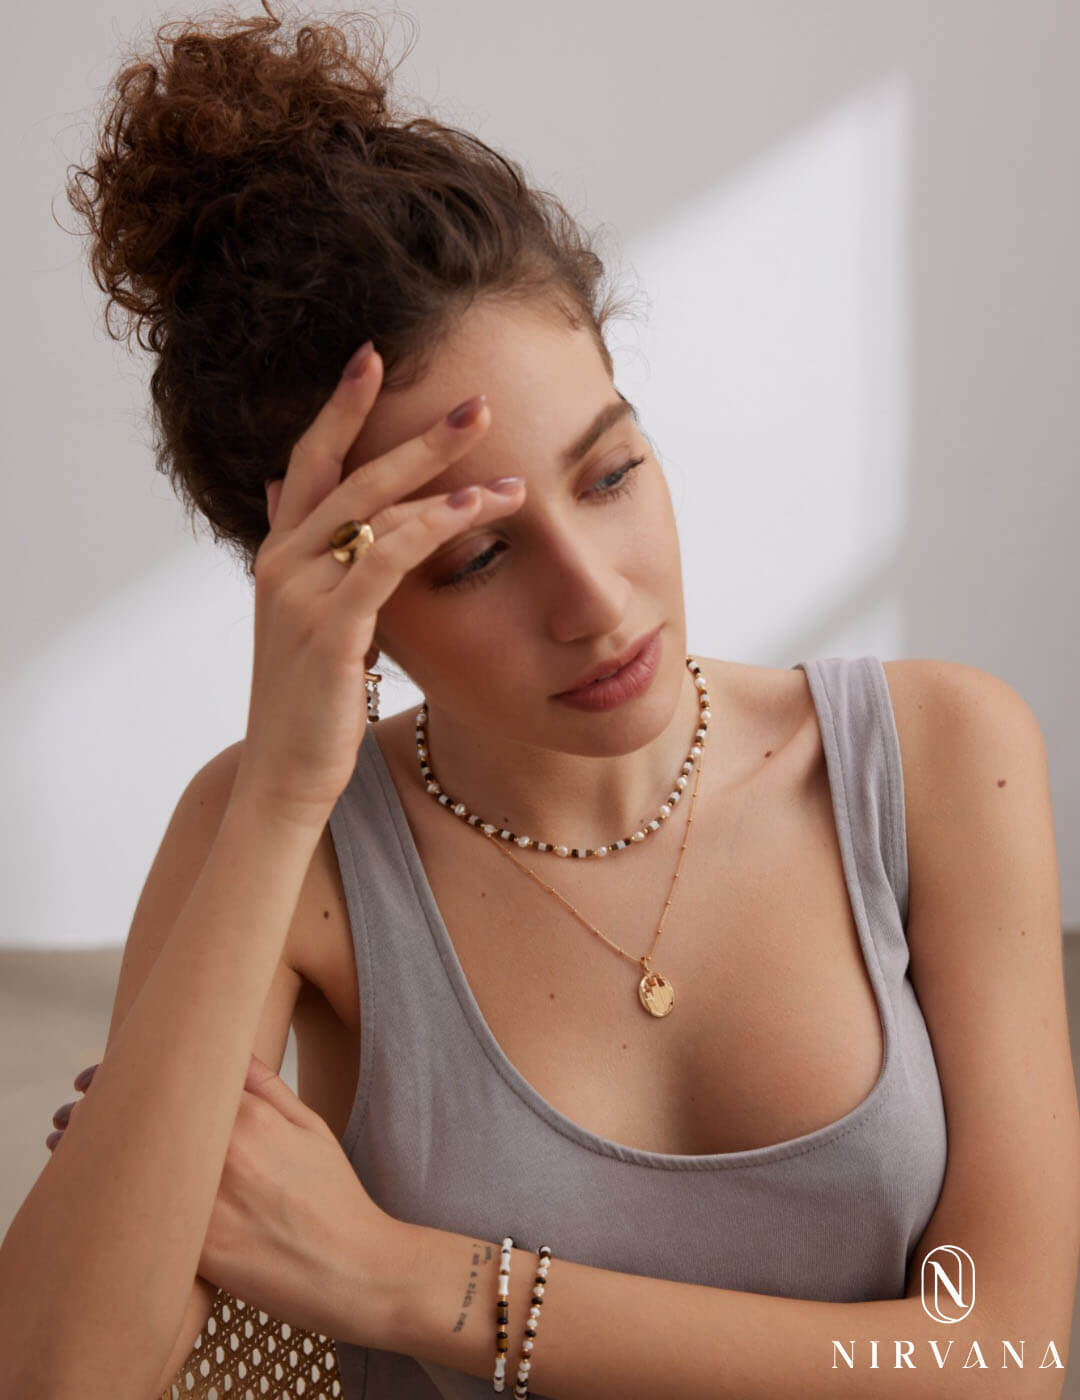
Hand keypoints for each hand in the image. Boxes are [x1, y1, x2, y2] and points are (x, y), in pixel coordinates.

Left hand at [47, 1057, 406, 1346]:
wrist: (354, 1267)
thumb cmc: (333, 1195)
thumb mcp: (310, 1125)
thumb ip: (267, 1085)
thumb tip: (228, 1049)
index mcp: (251, 1117)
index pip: (176, 1079)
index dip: (129, 1074)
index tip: (104, 1075)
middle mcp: (227, 1155)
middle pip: (146, 1120)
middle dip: (103, 1112)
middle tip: (74, 1112)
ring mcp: (211, 1205)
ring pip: (139, 1171)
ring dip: (103, 1157)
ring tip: (80, 1149)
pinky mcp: (202, 1253)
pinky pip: (149, 1224)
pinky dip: (124, 1209)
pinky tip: (111, 1203)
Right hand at [233, 342, 525, 830]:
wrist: (286, 775)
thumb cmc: (312, 701)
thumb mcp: (316, 622)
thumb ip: (320, 565)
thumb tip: (313, 515)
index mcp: (279, 554)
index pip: (309, 461)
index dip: (339, 407)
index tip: (373, 357)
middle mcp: (281, 561)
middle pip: (350, 473)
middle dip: (417, 434)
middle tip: (476, 401)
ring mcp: (299, 593)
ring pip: (375, 510)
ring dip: (445, 481)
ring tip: (510, 473)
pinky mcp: (328, 628)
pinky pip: (385, 559)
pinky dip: (431, 527)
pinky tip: (475, 509)